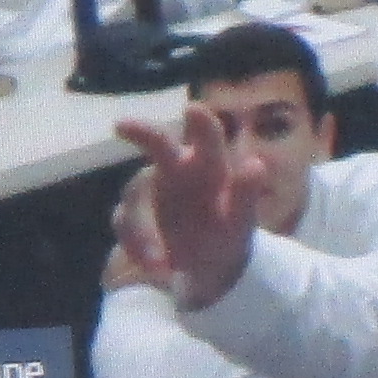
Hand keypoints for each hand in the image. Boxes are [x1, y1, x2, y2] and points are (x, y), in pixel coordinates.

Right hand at [115, 106, 263, 306]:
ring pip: (133, 192)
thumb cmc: (230, 233)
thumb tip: (255, 164)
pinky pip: (123, 220)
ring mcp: (154, 189)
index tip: (193, 109)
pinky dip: (134, 245)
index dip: (201, 122)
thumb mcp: (241, 222)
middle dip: (142, 132)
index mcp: (209, 165)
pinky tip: (155, 268)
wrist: (211, 268)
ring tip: (161, 265)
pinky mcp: (136, 213)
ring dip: (141, 228)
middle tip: (121, 125)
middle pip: (158, 144)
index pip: (207, 136)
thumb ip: (246, 194)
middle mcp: (178, 168)